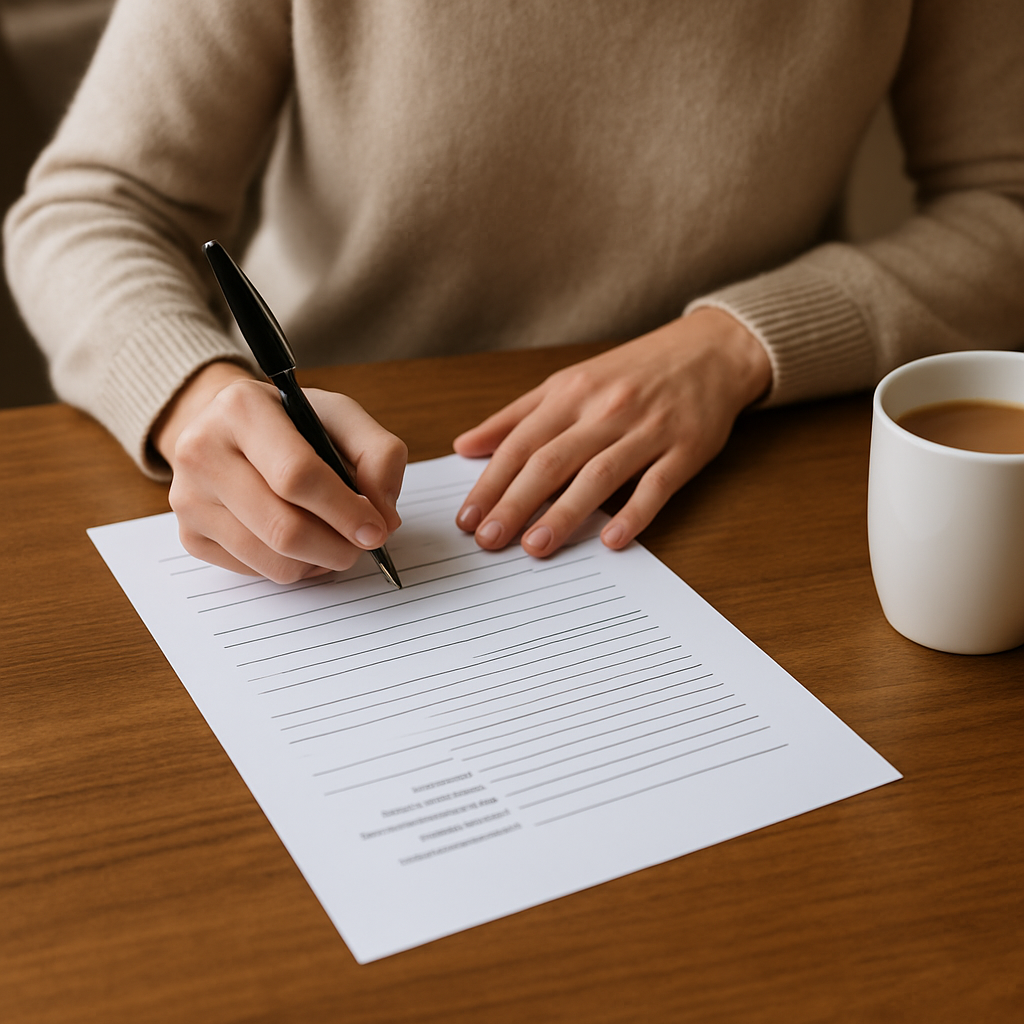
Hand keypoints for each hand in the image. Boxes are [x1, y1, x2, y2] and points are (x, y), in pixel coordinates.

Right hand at [153, 361, 406, 582]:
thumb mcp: (341, 417)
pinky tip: (303, 545)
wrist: (230, 430)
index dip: (344, 510)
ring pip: (271, 559)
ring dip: (318, 561)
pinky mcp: (189, 534)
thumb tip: (384, 517)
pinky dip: (292, 567)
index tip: (376, 529)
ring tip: (336, 542)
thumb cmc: (291, 424)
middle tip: (362, 544)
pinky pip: (254, 571)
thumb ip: (378, 454)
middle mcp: (202, 450)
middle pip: (283, 527)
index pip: (297, 475)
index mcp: (241, 408)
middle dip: (337, 546)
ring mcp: (189, 497)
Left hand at [452, 308, 770, 556]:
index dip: (491, 482)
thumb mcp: (569, 381)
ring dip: (564, 513)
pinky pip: (657, 484)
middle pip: (551, 460)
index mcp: (571, 392)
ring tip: (535, 547)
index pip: (520, 443)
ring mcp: (648, 429)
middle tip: (488, 540)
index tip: (467, 518)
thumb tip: (465, 445)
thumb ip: (516, 415)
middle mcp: (605, 409)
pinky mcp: (685, 448)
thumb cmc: (633, 371)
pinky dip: (635, 513)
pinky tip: (612, 540)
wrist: (710, 350)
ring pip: (599, 474)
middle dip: (515, 503)